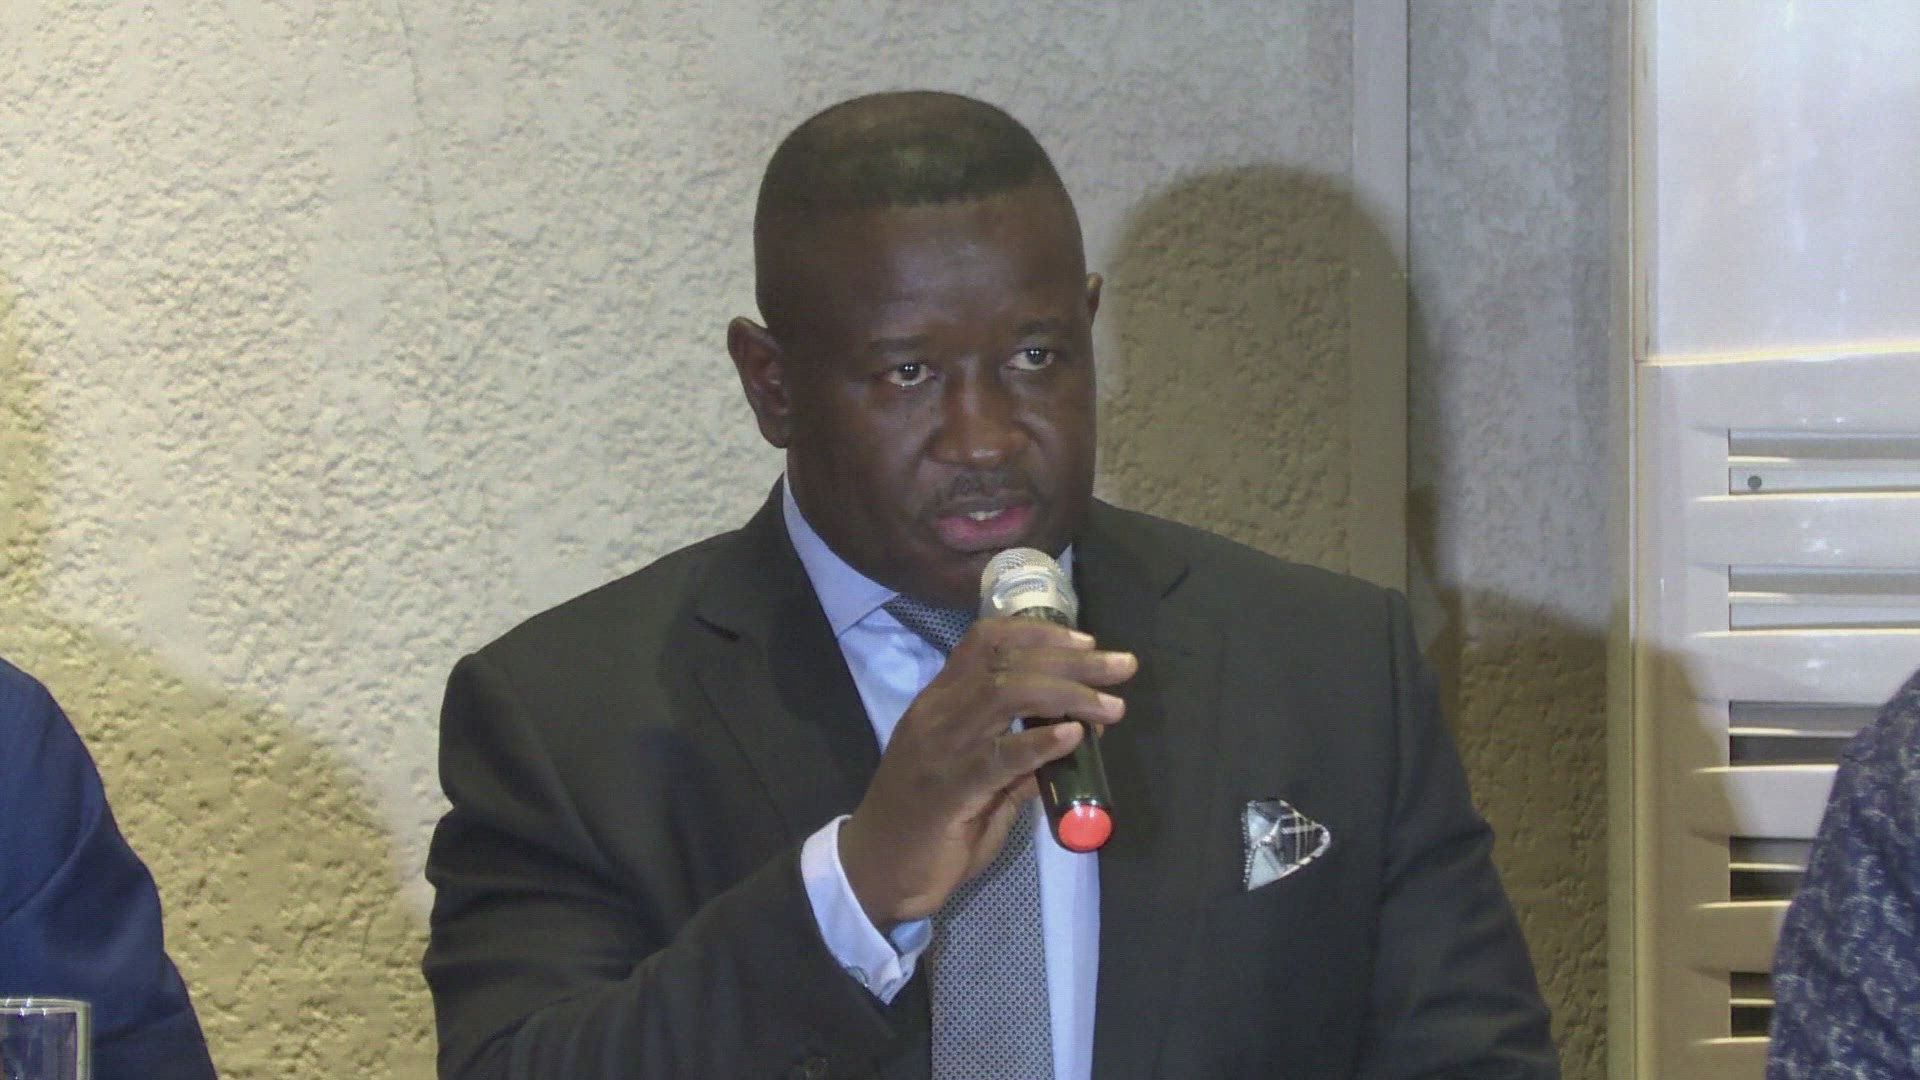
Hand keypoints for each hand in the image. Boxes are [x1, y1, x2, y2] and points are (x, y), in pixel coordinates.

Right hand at [839, 616, 1135, 927]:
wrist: (877, 872)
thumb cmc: (926, 827)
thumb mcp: (976, 783)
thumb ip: (1016, 762)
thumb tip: (1066, 742)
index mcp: (940, 702)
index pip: (985, 642)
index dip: (1040, 634)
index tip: (1087, 642)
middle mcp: (938, 713)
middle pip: (1007, 663)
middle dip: (1071, 660)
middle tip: (1122, 666)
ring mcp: (941, 748)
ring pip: (1005, 695)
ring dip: (1067, 694)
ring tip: (1110, 706)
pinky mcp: (948, 790)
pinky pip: (998, 756)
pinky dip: (1038, 741)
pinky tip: (1073, 737)